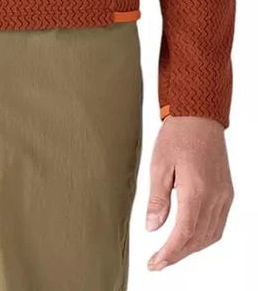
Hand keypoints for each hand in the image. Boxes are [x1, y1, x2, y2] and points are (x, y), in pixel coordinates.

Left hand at [146, 115, 233, 270]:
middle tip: (157, 262)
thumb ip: (157, 199)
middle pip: (198, 239)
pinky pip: (219, 225)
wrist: (200, 116)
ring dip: (191, 248)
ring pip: (211, 236)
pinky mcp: (227, 193)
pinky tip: (189, 237)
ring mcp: (224, 196)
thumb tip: (152, 229)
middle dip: (177, 255)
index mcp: (196, 190)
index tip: (154, 263)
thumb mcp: (159, 165)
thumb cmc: (177, 136)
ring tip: (170, 252)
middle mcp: (215, 197)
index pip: (184, 234)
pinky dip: (204, 237)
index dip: (169, 253)